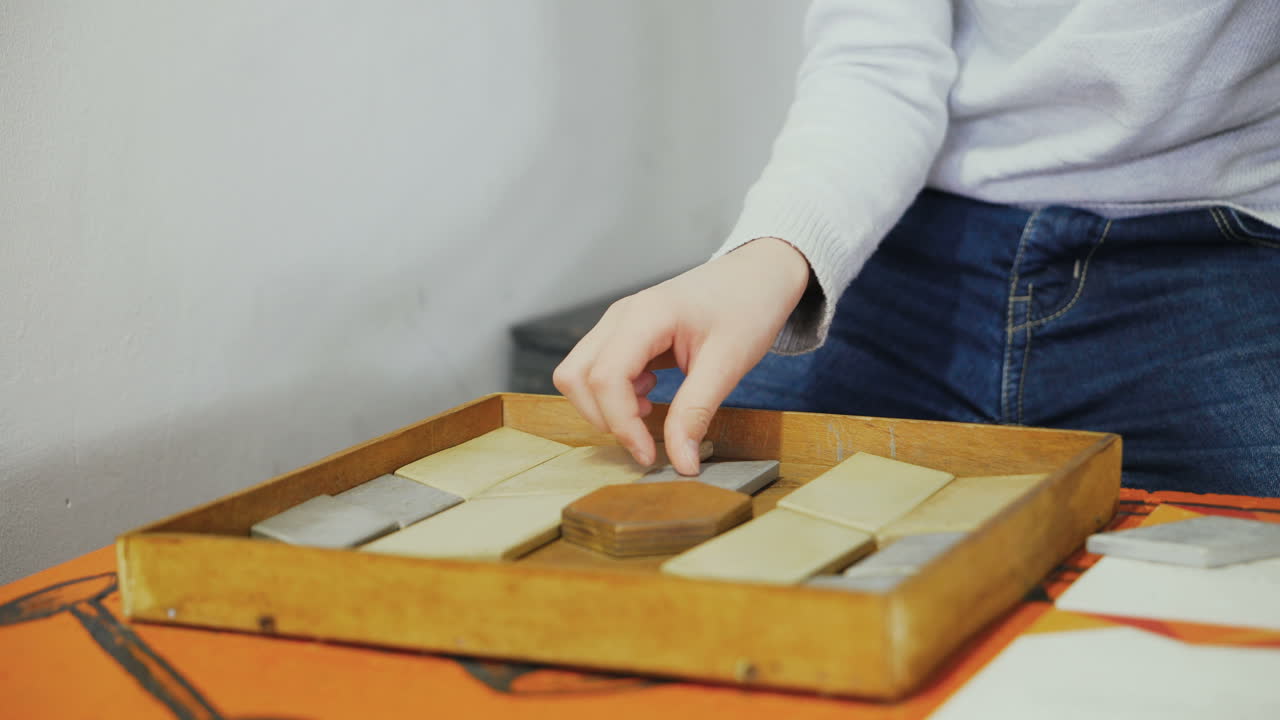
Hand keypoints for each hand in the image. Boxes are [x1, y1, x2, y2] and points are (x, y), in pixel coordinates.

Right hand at [552, 238, 810, 474]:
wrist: (758, 274)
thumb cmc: (747, 306)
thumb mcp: (728, 363)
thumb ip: (696, 412)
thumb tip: (681, 462)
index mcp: (645, 315)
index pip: (606, 378)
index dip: (621, 425)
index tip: (650, 456)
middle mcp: (621, 316)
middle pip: (576, 377)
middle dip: (604, 418)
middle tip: (646, 440)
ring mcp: (618, 322)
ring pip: (578, 374)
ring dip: (604, 406)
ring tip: (649, 409)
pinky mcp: (624, 333)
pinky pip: (596, 369)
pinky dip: (613, 394)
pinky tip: (649, 394)